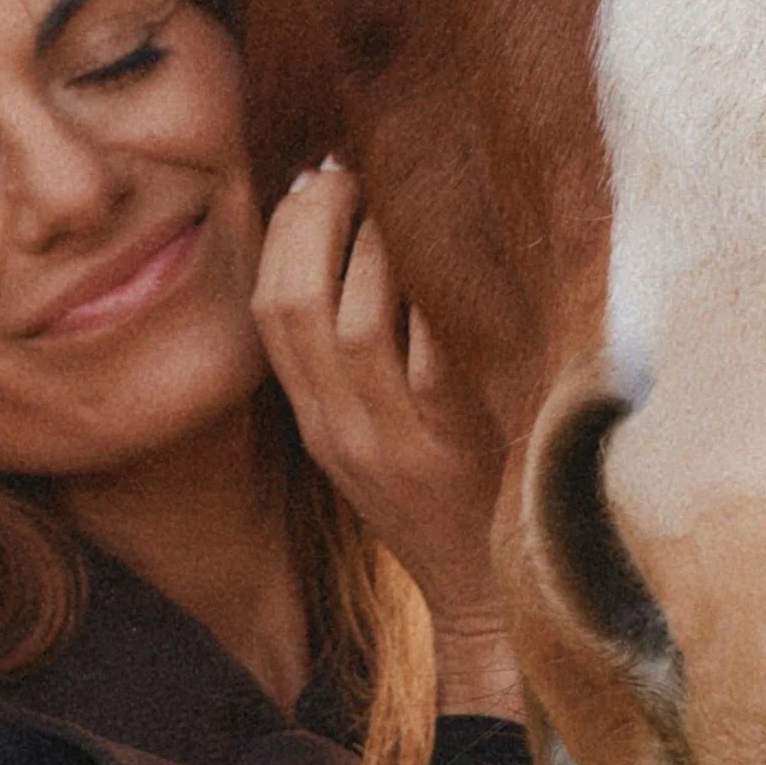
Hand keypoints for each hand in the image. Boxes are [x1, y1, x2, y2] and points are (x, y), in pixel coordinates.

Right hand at [253, 164, 521, 717]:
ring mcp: (398, 438)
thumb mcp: (376, 437)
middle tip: (354, 168)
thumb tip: (349, 243)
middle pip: (298, 304)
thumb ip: (353, 361)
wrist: (495, 596)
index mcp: (319, 424)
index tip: (312, 179)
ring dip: (379, 240)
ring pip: (360, 316)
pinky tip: (457, 251)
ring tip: (407, 200)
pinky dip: (436, 287)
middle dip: (318, 219)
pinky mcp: (458, 439)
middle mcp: (345, 430)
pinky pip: (433, 344)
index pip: (270, 311)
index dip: (284, 232)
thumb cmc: (446, 498)